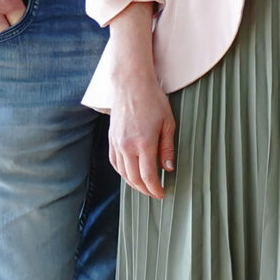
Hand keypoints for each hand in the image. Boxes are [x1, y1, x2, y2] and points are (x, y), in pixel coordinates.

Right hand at [106, 62, 174, 199]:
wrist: (131, 85)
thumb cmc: (154, 101)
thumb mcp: (168, 124)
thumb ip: (167, 148)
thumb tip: (167, 169)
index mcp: (144, 143)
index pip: (148, 176)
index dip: (155, 189)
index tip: (162, 194)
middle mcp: (127, 146)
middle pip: (134, 178)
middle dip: (145, 190)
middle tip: (154, 194)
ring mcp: (116, 143)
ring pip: (123, 172)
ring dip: (133, 183)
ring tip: (144, 187)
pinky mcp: (111, 139)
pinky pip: (115, 162)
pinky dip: (122, 172)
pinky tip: (130, 174)